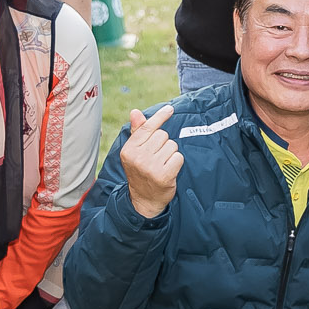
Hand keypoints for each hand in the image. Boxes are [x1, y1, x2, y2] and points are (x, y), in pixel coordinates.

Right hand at [119, 104, 180, 218]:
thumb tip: (135, 112)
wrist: (144, 200)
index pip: (147, 128)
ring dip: (171, 154)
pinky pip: (179, 157)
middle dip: (164, 144)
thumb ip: (137, 132)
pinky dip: (177, 163)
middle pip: (163, 135)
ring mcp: (151, 167)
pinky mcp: (164, 175)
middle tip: (157, 157)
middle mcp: (138, 157)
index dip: (160, 117)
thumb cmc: (141, 171)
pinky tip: (169, 171)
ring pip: (172, 145)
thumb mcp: (134, 152)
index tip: (170, 108)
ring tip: (162, 164)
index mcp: (129, 149)